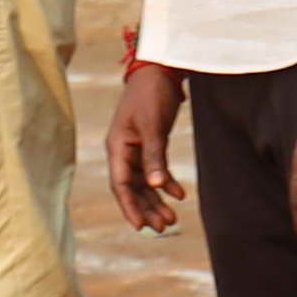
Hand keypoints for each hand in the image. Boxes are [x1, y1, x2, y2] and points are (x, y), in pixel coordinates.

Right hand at [107, 55, 185, 231]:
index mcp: (117, 147)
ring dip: (157, 200)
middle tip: (164, 227)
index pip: (120, 184)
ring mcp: (135, 148)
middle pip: (133, 188)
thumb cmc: (151, 94)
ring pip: (145, 183)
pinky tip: (179, 194)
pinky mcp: (149, 144)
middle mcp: (123, 151)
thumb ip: (154, 156)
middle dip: (147, 208)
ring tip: (171, 218)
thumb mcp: (153, 126)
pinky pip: (155, 170)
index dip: (129, 206)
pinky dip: (166, 183)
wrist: (158, 70)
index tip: (140, 226)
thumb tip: (157, 187)